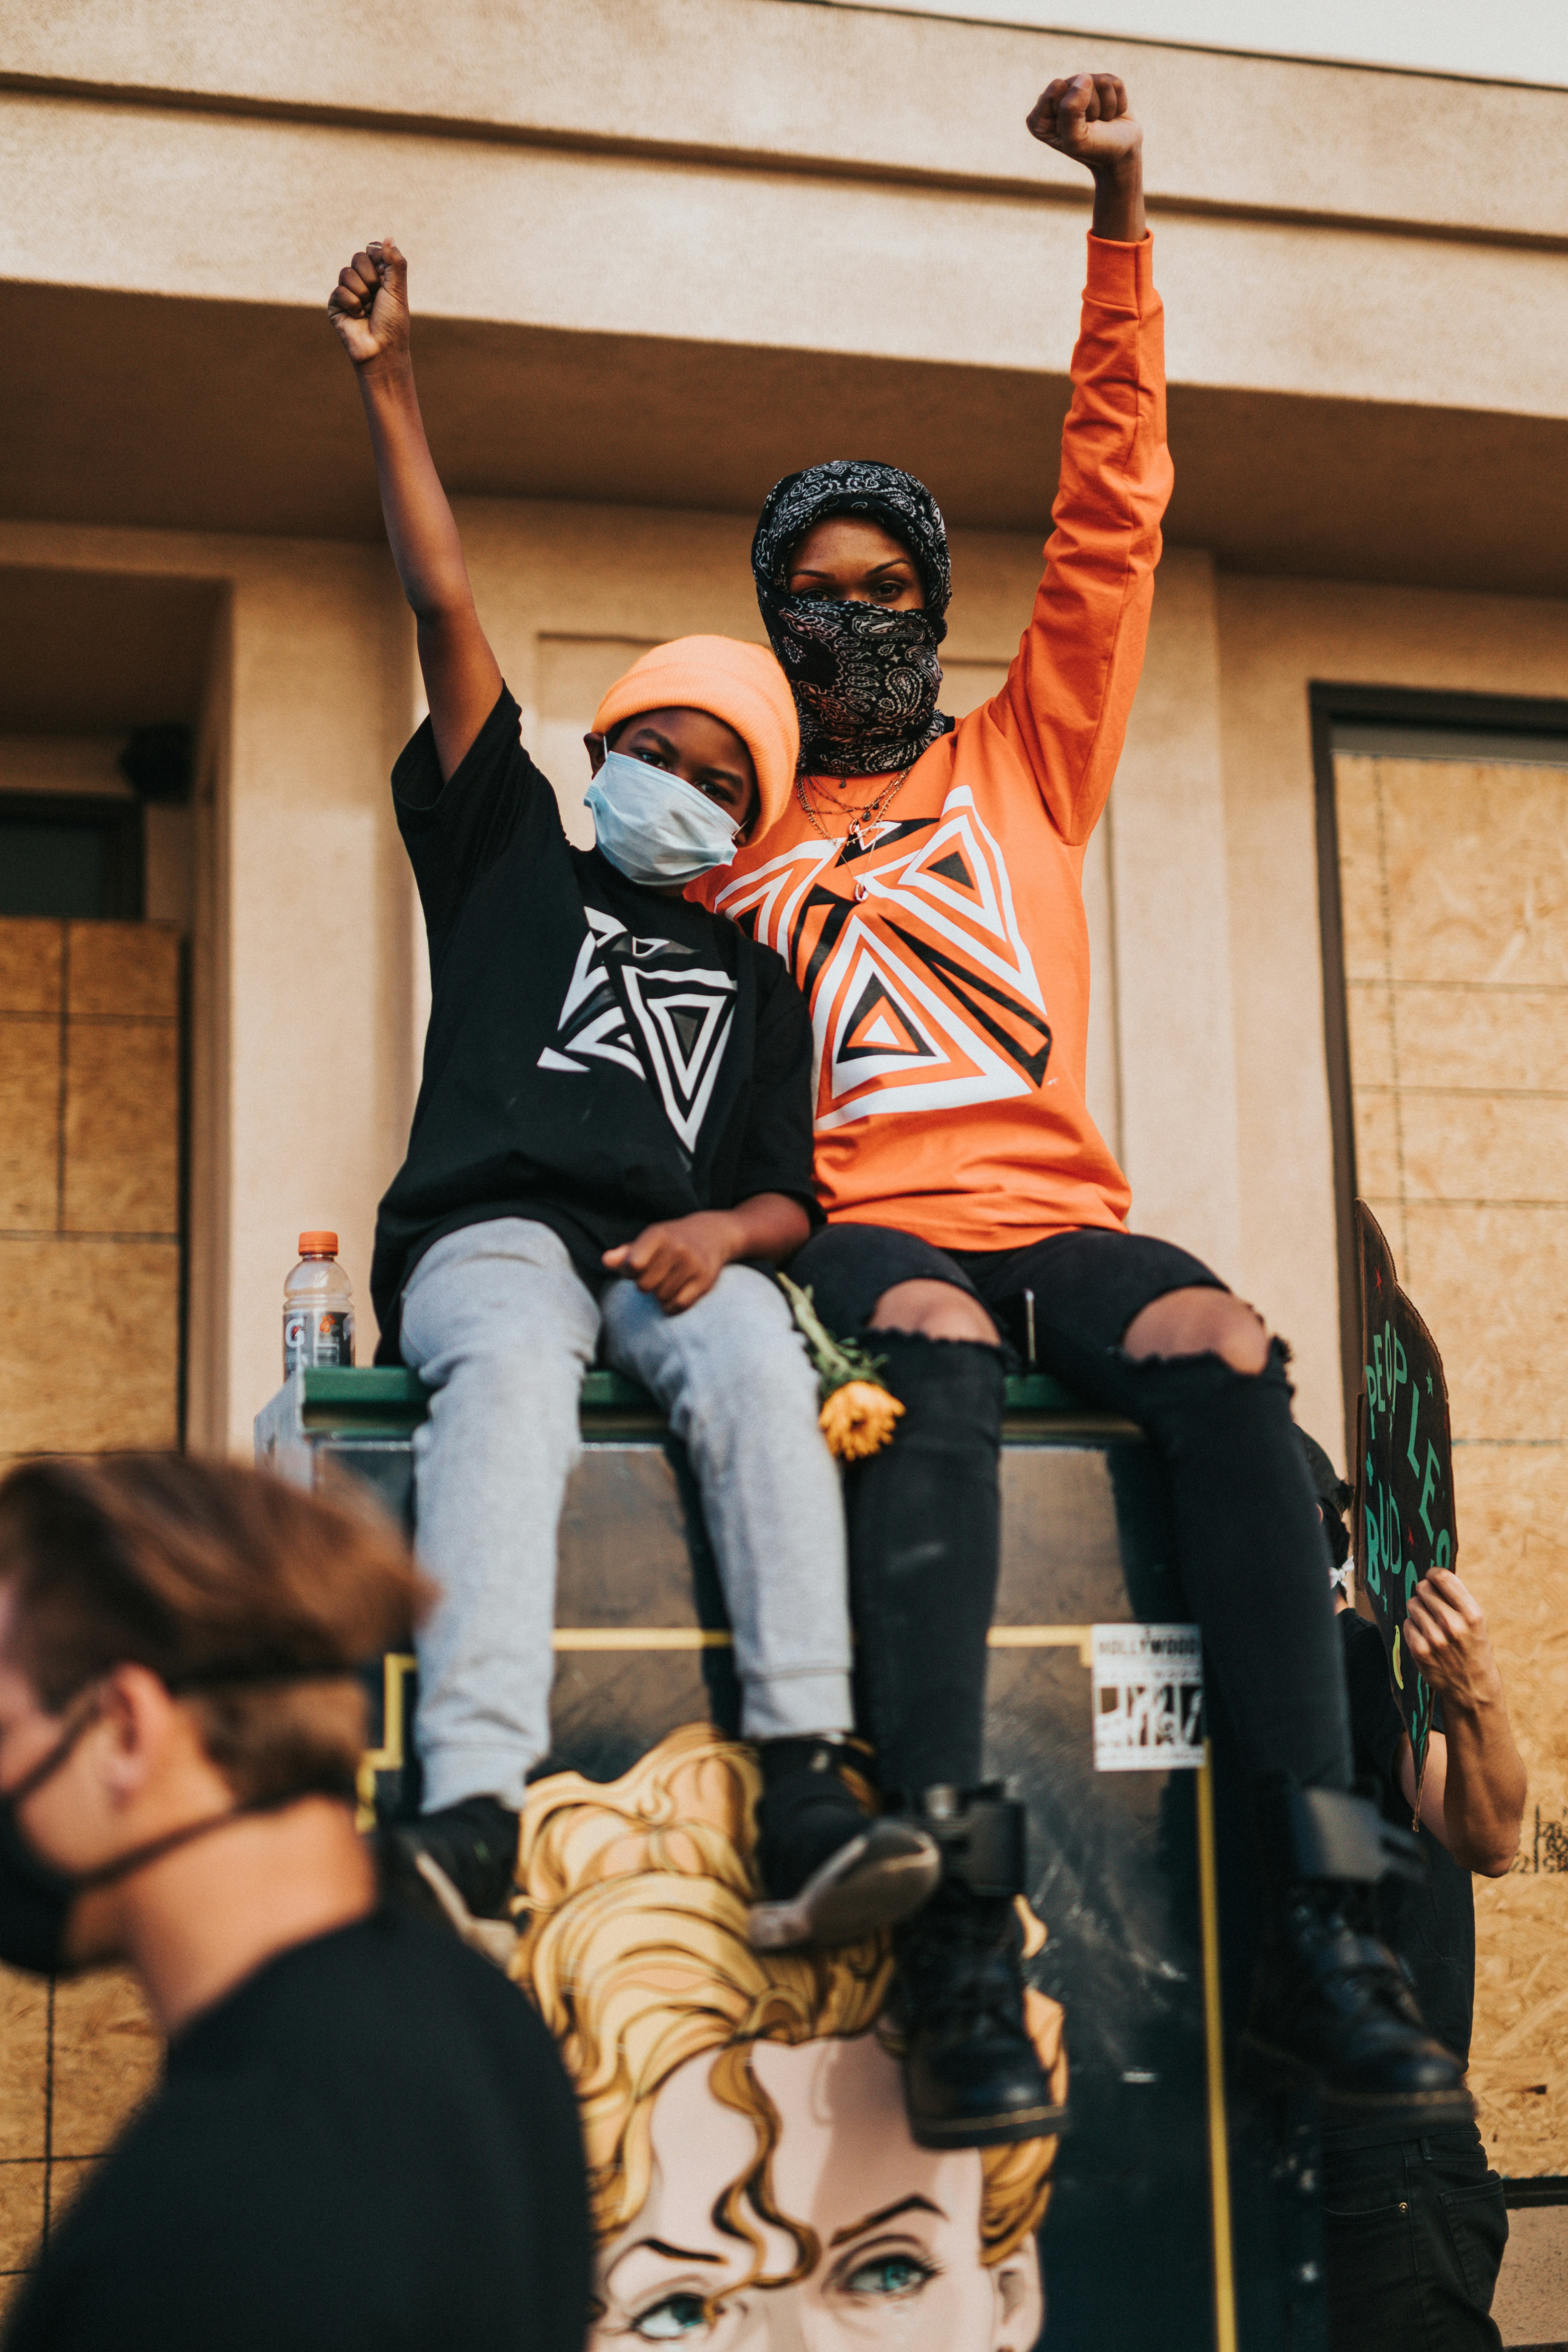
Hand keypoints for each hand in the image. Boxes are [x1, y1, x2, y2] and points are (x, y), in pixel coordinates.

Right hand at [327, 238, 410, 369]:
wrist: (381, 350)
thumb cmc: (393, 323)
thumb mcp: (398, 290)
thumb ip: (395, 263)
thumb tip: (388, 238)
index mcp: (381, 275)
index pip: (372, 250)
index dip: (378, 260)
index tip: (385, 278)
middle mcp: (364, 281)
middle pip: (358, 257)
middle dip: (370, 277)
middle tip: (377, 296)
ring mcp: (349, 292)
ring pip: (346, 272)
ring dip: (361, 292)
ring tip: (368, 309)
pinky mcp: (336, 304)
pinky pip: (339, 291)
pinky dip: (352, 304)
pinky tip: (358, 316)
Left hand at [602, 1211, 740, 1312]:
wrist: (711, 1234)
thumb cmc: (670, 1240)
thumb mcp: (648, 1241)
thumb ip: (625, 1253)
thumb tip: (605, 1260)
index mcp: (658, 1235)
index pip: (633, 1265)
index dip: (629, 1272)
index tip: (635, 1268)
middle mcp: (677, 1248)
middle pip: (645, 1286)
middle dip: (645, 1284)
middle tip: (654, 1275)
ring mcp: (693, 1264)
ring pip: (662, 1297)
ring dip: (660, 1294)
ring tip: (667, 1281)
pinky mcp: (705, 1280)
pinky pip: (679, 1305)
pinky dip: (672, 1306)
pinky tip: (674, 1294)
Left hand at [1027, 73, 1141, 171]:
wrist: (1122, 156)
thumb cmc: (1095, 151)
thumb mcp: (1076, 140)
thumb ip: (1070, 110)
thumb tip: (1084, 77)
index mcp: (1039, 118)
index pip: (1055, 90)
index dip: (1071, 110)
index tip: (1076, 130)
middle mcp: (1057, 100)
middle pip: (1077, 83)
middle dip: (1090, 108)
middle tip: (1091, 127)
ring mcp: (1079, 90)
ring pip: (1098, 81)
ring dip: (1105, 107)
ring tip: (1102, 122)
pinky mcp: (1101, 85)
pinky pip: (1114, 82)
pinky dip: (1117, 102)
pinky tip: (1111, 115)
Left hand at [1403, 1570, 1503, 1712]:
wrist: (1473, 1687)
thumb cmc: (1473, 1646)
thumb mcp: (1475, 1621)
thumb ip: (1456, 1597)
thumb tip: (1431, 1573)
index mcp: (1472, 1614)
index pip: (1442, 1578)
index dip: (1433, 1574)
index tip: (1433, 1578)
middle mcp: (1453, 1625)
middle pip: (1423, 1589)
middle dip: (1425, 1593)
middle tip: (1432, 1605)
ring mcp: (1435, 1639)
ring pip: (1413, 1605)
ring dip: (1419, 1610)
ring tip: (1432, 1624)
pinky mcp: (1420, 1651)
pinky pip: (1407, 1624)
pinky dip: (1413, 1627)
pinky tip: (1426, 1637)